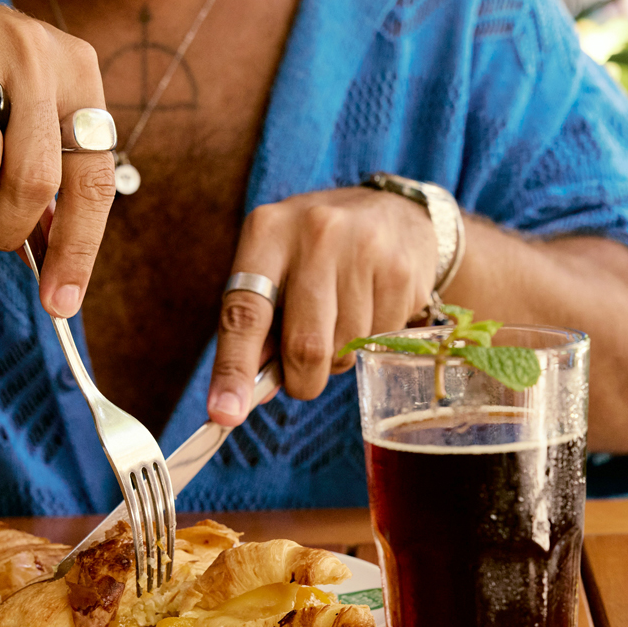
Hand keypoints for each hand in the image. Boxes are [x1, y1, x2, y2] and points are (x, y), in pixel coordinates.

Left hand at [206, 186, 440, 425]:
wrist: (394, 213)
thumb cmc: (319, 251)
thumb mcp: (279, 268)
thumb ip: (260, 326)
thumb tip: (247, 395)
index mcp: (267, 231)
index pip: (245, 313)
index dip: (234, 369)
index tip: (226, 413)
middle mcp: (315, 233)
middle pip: (305, 346)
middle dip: (303, 380)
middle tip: (305, 378)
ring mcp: (363, 249)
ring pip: (346, 350)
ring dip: (340, 358)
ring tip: (344, 322)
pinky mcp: (401, 271)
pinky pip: (381, 340)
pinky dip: (372, 342)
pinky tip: (373, 310)